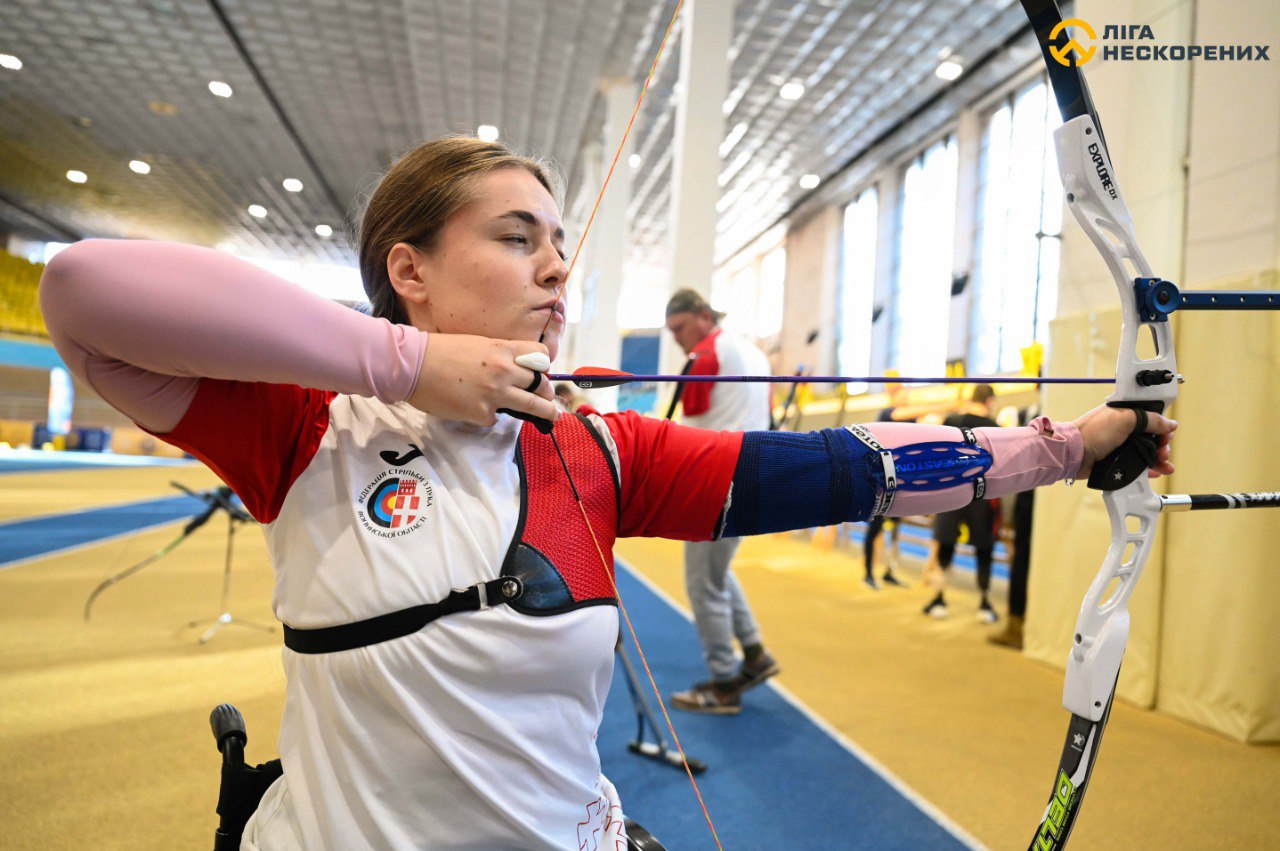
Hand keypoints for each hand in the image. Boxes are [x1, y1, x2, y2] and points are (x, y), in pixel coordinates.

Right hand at [406, 334, 557, 426]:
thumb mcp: (477, 343)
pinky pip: (495, 417)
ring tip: (552, 416)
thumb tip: (512, 370)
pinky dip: (489, 415)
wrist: (412, 365)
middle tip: (548, 398)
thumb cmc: (440, 351)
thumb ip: (498, 355)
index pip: (540, 356)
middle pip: (541, 383)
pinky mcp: (481, 413)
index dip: (543, 365)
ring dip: (545, 412)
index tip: (540, 372)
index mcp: (502, 349)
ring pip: (532, 406)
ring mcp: (494, 394)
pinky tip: (475, 408)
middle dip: (546, 392)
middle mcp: (504, 371)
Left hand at [1074, 405, 1176, 480]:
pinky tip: (1156, 472)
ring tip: (1165, 466)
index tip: (1166, 436)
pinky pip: (1137, 465)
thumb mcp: (1125, 419)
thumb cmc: (1093, 432)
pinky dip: (1149, 469)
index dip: (1161, 427)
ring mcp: (1120, 445)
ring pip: (1147, 452)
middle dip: (1162, 445)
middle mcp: (1124, 429)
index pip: (1151, 418)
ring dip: (1159, 459)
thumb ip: (1150, 419)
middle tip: (1163, 452)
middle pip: (1152, 437)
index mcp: (1125, 413)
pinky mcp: (1117, 460)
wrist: (1074, 454)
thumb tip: (1170, 424)